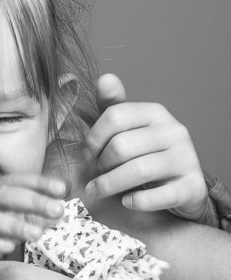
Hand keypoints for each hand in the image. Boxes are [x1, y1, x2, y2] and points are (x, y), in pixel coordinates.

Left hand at [85, 73, 207, 221]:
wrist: (181, 185)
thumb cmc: (145, 153)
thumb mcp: (127, 127)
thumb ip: (111, 105)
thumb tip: (105, 78)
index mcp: (154, 112)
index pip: (113, 116)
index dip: (93, 138)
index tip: (87, 154)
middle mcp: (173, 131)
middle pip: (121, 146)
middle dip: (100, 164)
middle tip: (93, 174)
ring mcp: (186, 158)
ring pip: (138, 170)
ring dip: (110, 184)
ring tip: (98, 190)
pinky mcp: (192, 186)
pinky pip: (161, 195)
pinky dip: (138, 201)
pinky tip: (126, 201)